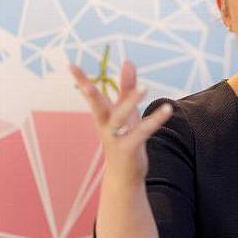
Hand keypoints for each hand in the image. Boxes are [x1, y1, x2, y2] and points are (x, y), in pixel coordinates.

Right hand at [70, 60, 172, 183]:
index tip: (70, 65)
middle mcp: (105, 126)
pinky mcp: (129, 149)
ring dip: (131, 101)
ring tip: (145, 85)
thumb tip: (128, 61)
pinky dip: (155, 120)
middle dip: (91, 96)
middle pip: (98, 108)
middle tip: (87, 85)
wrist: (124, 176)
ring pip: (121, 118)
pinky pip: (142, 132)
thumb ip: (126, 87)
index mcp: (103, 116)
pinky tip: (167, 108)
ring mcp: (115, 139)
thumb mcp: (126, 112)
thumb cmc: (124, 138)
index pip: (90, 95)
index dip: (81, 80)